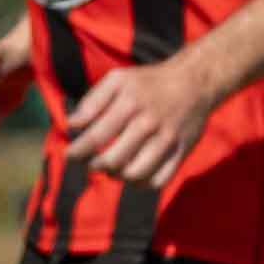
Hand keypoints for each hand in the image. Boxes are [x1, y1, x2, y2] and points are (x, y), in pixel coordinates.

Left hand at [66, 50, 219, 187]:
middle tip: (92, 162)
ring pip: (135, 174)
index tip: (69, 155)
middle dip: (96, 165)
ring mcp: (168, 139)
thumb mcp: (118, 80)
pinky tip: (134, 174)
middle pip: (114, 160)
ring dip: (117, 176)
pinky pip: (159, 180)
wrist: (194, 82)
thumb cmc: (148, 83)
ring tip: (112, 168)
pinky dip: (142, 183)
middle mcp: (149, 122)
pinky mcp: (182, 151)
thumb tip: (72, 125)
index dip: (78, 151)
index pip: (96, 136)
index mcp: (130, 102)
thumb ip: (92, 101)